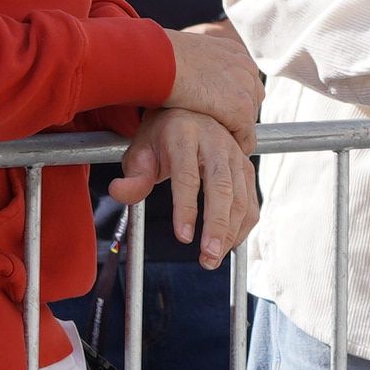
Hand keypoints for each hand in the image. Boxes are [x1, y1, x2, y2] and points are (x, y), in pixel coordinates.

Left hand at [109, 105, 259, 266]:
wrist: (191, 112)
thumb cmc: (162, 135)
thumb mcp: (140, 150)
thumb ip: (133, 174)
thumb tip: (119, 192)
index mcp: (185, 135)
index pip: (187, 175)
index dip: (186, 208)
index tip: (183, 237)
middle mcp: (215, 142)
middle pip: (221, 187)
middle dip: (217, 225)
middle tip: (208, 256)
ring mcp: (235, 154)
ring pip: (240, 196)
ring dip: (231, 231)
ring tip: (213, 257)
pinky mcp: (246, 166)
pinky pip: (250, 200)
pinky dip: (243, 226)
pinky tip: (228, 244)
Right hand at [159, 23, 262, 143]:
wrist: (160, 60)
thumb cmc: (163, 59)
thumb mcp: (189, 56)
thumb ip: (201, 66)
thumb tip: (192, 75)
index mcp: (234, 52)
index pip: (244, 82)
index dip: (231, 99)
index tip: (220, 112)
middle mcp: (246, 68)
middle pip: (252, 100)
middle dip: (238, 115)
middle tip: (220, 128)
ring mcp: (245, 89)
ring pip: (249, 120)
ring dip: (236, 131)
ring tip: (220, 143)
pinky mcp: (240, 109)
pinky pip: (245, 137)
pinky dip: (237, 146)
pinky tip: (222, 151)